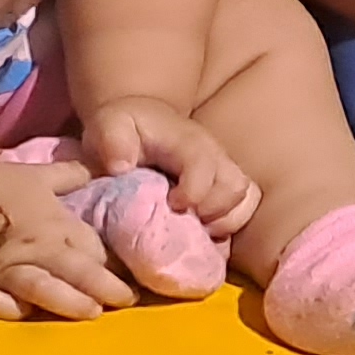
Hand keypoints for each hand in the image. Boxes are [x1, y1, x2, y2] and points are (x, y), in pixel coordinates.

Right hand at [0, 153, 133, 320]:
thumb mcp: (33, 174)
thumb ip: (68, 175)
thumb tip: (100, 168)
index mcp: (52, 224)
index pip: (92, 249)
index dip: (112, 264)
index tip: (131, 278)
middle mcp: (33, 248)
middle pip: (78, 271)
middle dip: (106, 288)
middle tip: (127, 302)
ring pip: (42, 288)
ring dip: (69, 302)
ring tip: (92, 314)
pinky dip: (4, 307)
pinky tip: (21, 315)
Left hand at [79, 95, 260, 234]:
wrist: (144, 121)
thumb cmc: (125, 127)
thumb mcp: (109, 124)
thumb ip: (113, 140)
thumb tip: (120, 168)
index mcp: (189, 143)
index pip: (206, 166)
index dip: (193, 192)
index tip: (170, 205)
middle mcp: (216, 157)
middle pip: (236, 188)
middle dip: (211, 213)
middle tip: (181, 219)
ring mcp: (225, 174)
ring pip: (246, 202)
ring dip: (223, 223)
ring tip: (192, 228)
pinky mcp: (227, 190)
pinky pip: (244, 212)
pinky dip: (228, 229)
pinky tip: (201, 233)